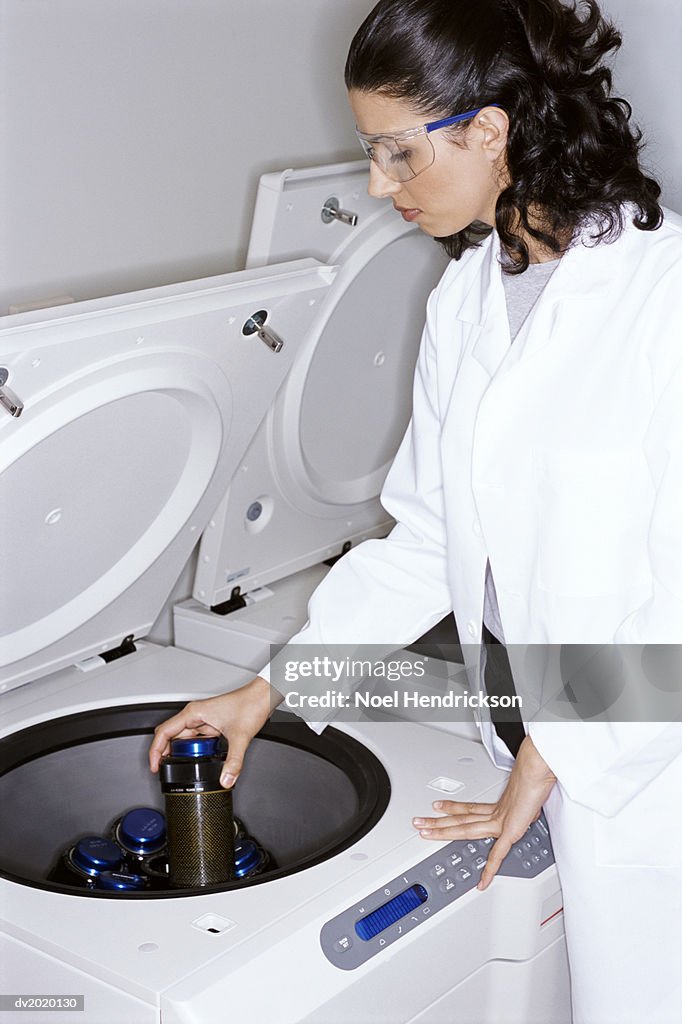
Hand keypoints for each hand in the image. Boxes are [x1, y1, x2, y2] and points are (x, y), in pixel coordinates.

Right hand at [148, 676, 280, 787]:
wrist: (262, 696)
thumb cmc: (250, 704)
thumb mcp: (240, 737)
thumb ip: (233, 762)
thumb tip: (226, 779)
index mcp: (194, 713)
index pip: (164, 732)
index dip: (155, 751)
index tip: (155, 766)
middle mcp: (195, 715)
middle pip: (170, 736)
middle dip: (165, 754)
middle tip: (164, 771)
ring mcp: (202, 719)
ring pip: (182, 738)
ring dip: (179, 753)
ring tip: (179, 768)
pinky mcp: (210, 724)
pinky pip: (195, 739)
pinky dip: (192, 750)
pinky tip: (197, 760)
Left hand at [412, 736, 556, 889]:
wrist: (537, 773)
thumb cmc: (535, 779)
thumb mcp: (529, 794)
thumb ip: (524, 806)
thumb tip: (528, 807)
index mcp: (498, 807)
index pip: (469, 809)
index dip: (452, 808)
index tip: (438, 807)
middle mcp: (495, 814)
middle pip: (460, 819)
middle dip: (437, 821)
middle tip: (418, 822)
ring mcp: (499, 822)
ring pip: (464, 829)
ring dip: (443, 831)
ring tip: (425, 833)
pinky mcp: (509, 832)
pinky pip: (497, 855)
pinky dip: (490, 870)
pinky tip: (482, 882)